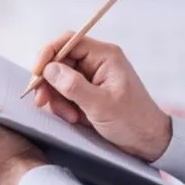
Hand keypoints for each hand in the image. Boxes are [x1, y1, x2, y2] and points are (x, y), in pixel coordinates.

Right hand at [33, 32, 170, 161]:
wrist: (147, 142)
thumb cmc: (132, 121)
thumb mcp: (100, 105)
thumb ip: (73, 86)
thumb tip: (49, 69)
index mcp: (104, 56)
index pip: (68, 42)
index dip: (48, 53)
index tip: (36, 73)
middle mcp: (95, 62)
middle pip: (58, 61)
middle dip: (48, 82)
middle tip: (42, 102)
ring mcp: (89, 77)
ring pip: (57, 79)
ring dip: (56, 98)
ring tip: (70, 116)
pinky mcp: (85, 92)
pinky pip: (62, 92)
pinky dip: (61, 105)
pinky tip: (73, 118)